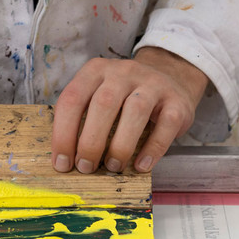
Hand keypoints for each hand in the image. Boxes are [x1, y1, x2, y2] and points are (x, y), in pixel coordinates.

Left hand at [51, 48, 207, 173]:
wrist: (171, 79)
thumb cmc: (125, 98)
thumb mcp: (100, 96)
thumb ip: (84, 119)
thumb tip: (67, 160)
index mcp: (96, 71)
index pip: (73, 99)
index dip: (63, 134)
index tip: (61, 163)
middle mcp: (123, 72)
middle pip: (103, 103)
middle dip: (90, 141)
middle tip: (85, 168)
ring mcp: (153, 84)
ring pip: (136, 111)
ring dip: (120, 145)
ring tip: (112, 167)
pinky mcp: (177, 101)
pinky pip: (166, 125)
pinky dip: (152, 149)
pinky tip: (141, 166)